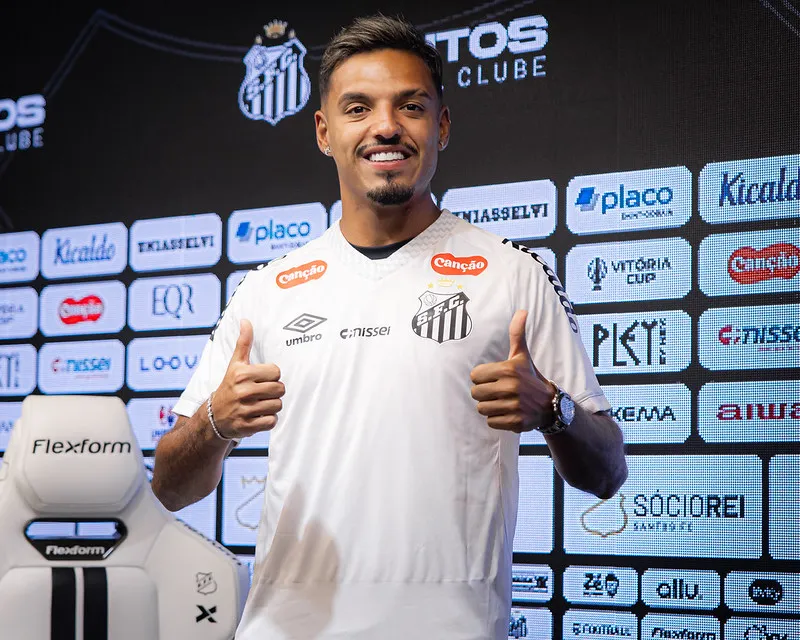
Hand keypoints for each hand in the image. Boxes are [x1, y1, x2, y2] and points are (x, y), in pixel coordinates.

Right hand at [211, 319, 283, 438]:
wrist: (214, 416)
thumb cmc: (230, 386)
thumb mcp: (235, 364)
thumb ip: (243, 343)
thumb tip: (246, 320)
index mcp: (242, 374)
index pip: (276, 372)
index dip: (271, 376)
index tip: (261, 379)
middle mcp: (243, 391)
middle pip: (280, 389)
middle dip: (274, 391)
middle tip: (262, 393)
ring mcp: (245, 410)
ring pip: (278, 405)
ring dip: (272, 406)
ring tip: (260, 404)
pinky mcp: (247, 426)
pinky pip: (272, 421)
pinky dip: (268, 420)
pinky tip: (258, 416)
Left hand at [470, 310, 556, 432]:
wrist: (551, 405)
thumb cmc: (530, 377)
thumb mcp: (522, 355)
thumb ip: (517, 334)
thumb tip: (522, 311)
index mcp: (508, 369)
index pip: (474, 376)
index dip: (482, 378)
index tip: (494, 379)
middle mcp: (511, 387)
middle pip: (475, 394)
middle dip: (484, 394)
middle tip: (498, 392)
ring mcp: (514, 406)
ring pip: (482, 409)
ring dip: (490, 407)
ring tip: (503, 402)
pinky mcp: (516, 422)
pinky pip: (491, 422)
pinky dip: (497, 419)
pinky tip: (508, 413)